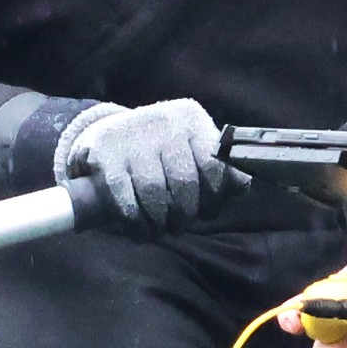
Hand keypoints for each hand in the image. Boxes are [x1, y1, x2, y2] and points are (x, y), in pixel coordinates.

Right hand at [53, 96, 228, 235]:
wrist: (108, 131)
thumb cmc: (162, 147)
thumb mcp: (192, 146)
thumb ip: (219, 166)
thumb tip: (240, 188)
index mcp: (191, 118)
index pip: (213, 164)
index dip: (214, 197)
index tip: (207, 213)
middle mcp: (163, 121)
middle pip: (184, 181)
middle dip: (186, 213)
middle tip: (182, 225)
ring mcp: (132, 136)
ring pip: (154, 192)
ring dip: (160, 221)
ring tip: (161, 230)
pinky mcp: (106, 153)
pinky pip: (125, 196)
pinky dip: (135, 220)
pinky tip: (140, 229)